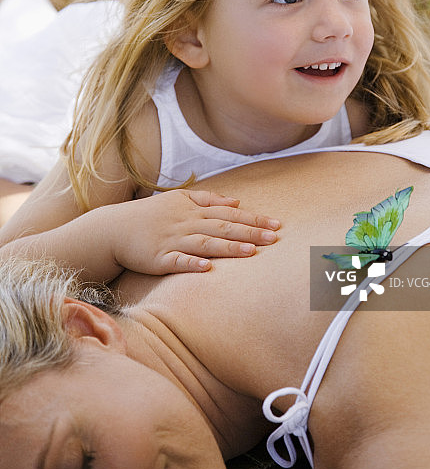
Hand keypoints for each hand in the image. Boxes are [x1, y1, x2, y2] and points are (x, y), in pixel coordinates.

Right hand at [111, 188, 280, 274]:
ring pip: (206, 243)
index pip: (230, 213)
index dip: (254, 219)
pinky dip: (192, 264)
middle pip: (223, 227)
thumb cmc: (151, 215)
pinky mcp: (159, 258)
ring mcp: (173, 241)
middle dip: (250, 232)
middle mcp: (187, 223)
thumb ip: (209, 199)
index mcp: (193, 209)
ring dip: (229, 247)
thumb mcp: (179, 199)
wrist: (114, 228)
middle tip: (275, 238)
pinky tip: (207, 269)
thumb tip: (237, 200)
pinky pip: (178, 262)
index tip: (277, 224)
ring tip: (251, 252)